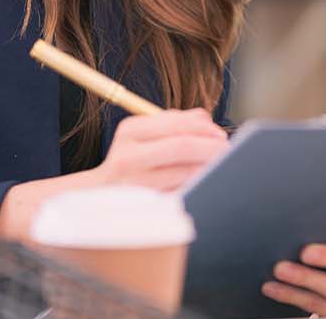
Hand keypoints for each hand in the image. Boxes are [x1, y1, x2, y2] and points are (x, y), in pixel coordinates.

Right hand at [89, 109, 228, 191]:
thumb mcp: (144, 134)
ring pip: (183, 174)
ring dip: (207, 169)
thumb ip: (175, 122)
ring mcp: (134, 183)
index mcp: (130, 131)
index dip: (205, 129)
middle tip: (227, 152)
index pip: (177, 125)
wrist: (98, 194)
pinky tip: (203, 184)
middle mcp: (128, 156)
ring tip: (219, 167)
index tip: (221, 135)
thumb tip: (207, 120)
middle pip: (181, 147)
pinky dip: (195, 187)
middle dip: (211, 148)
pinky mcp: (142, 205)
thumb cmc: (132, 159)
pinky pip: (179, 194)